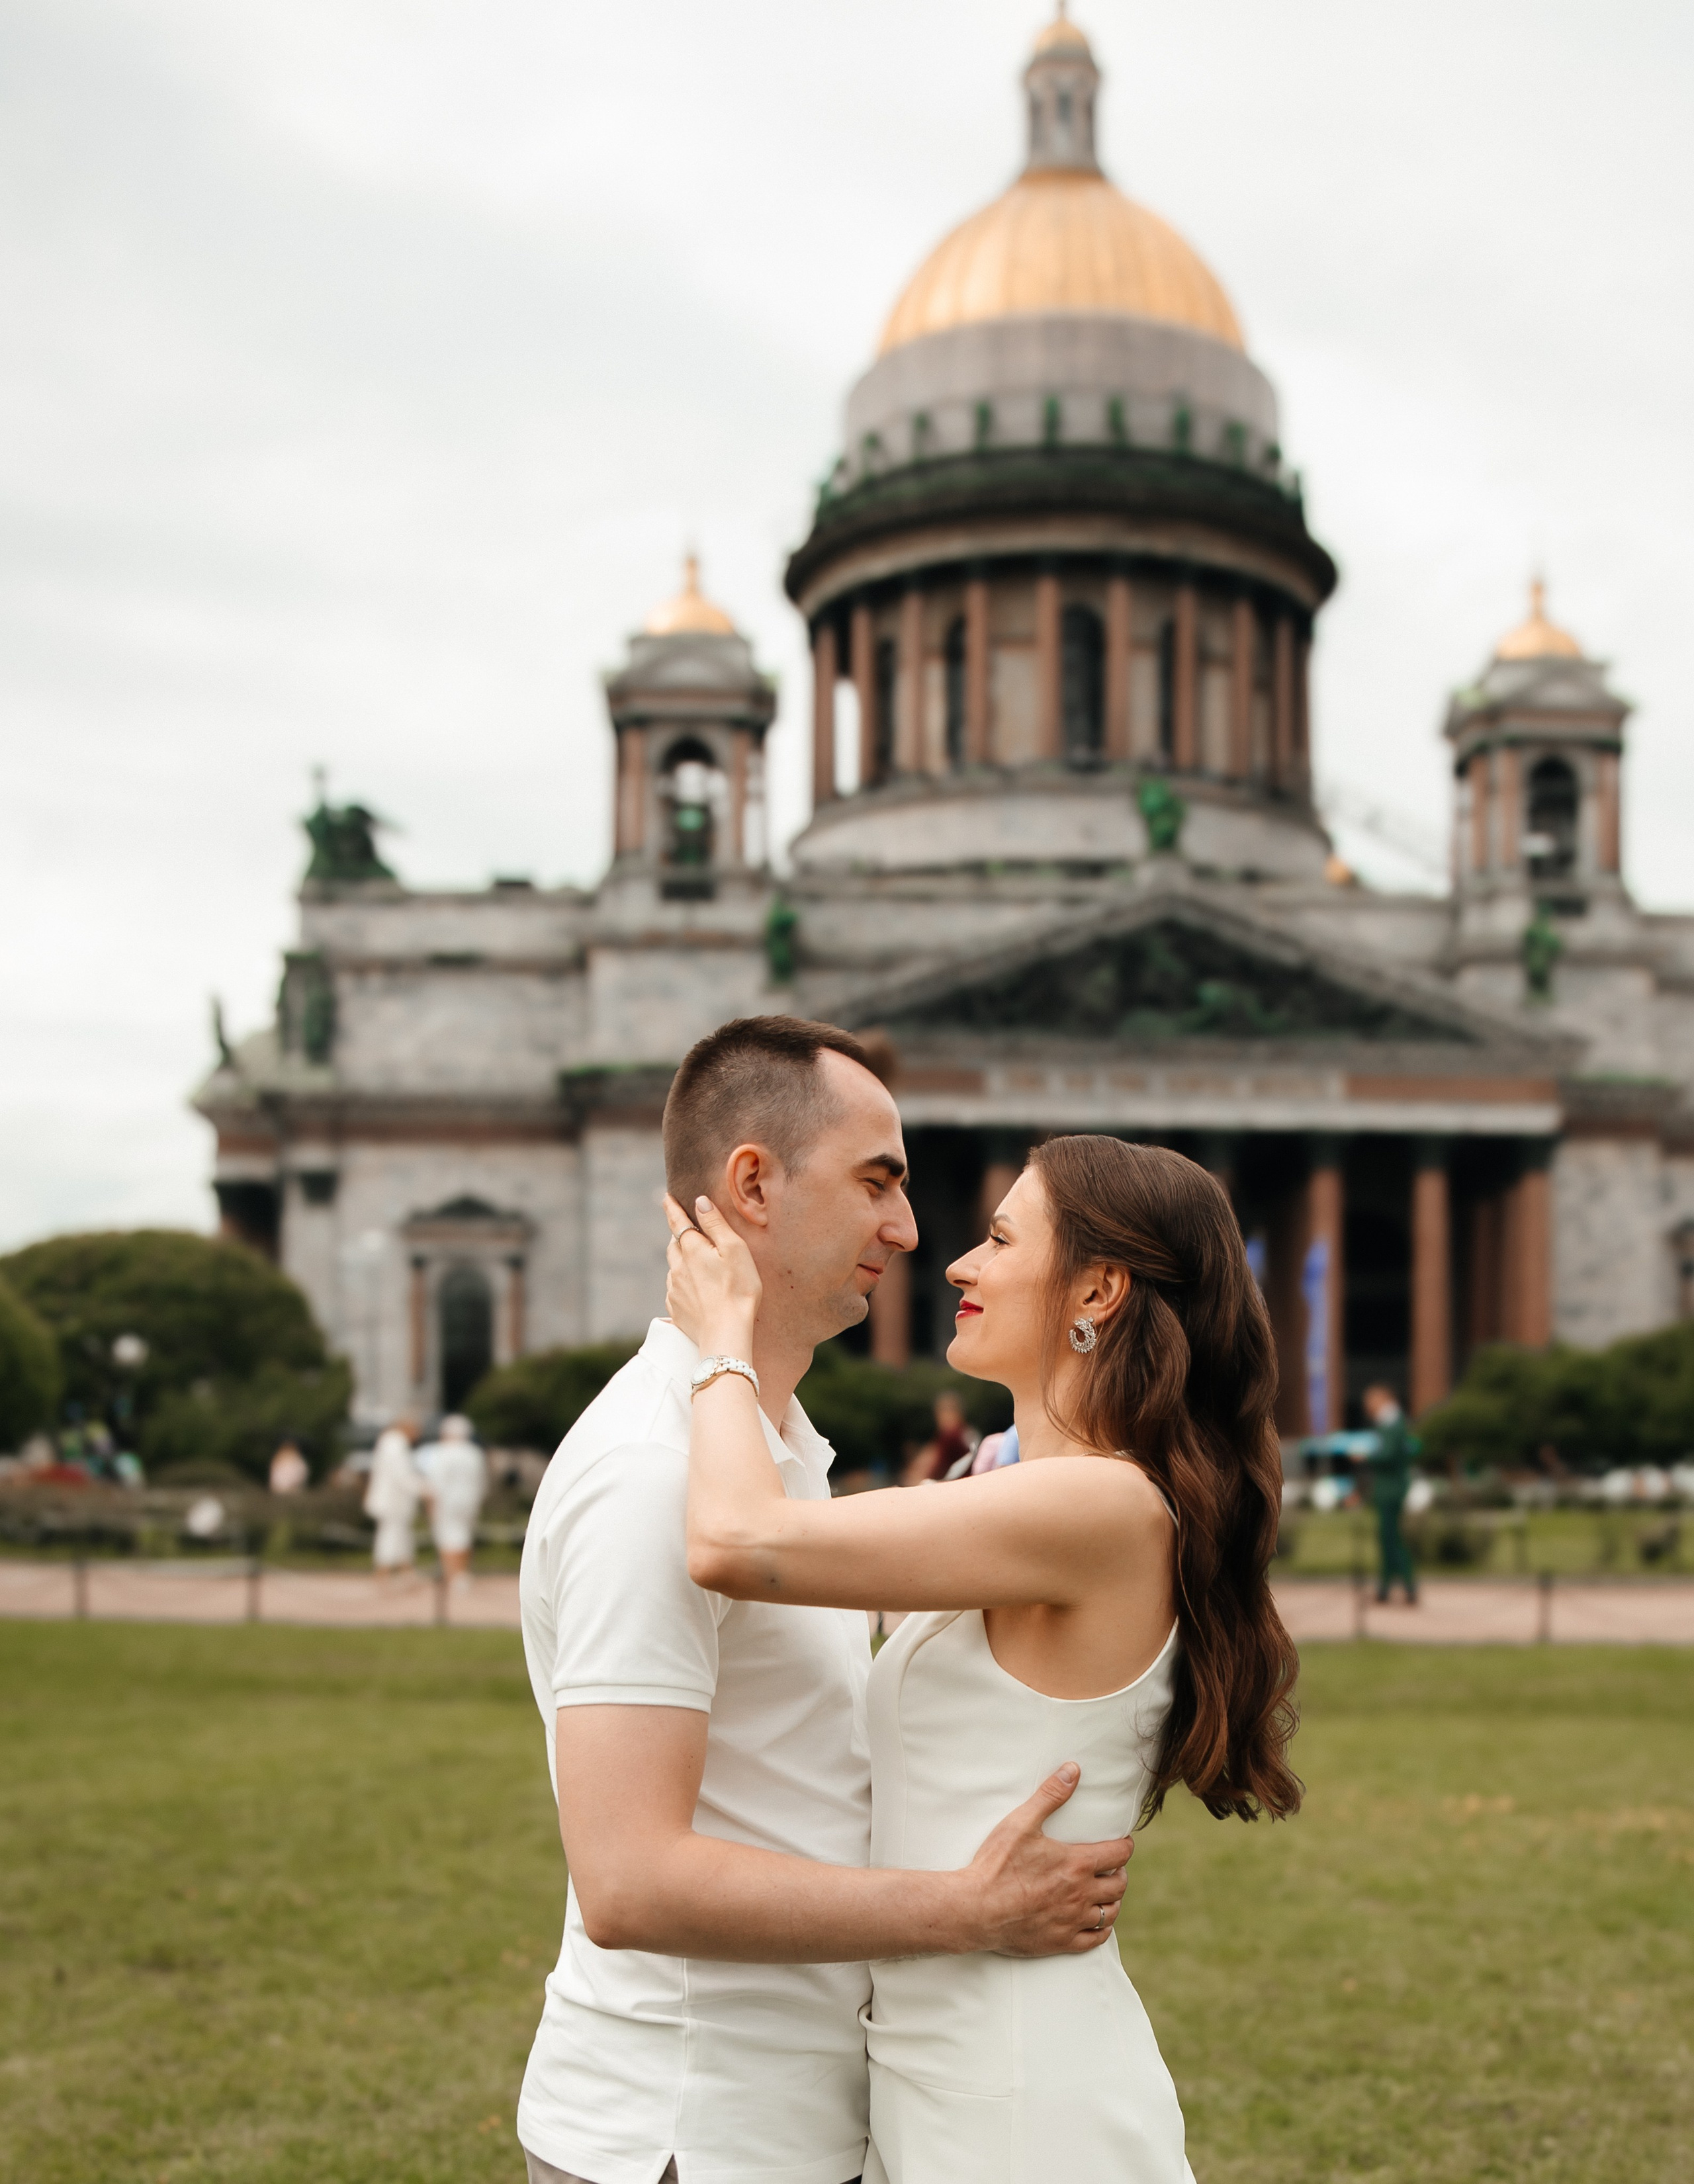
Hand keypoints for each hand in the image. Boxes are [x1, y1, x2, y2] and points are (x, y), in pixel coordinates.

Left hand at [665, 1193, 761, 1352]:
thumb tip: (700, 1202)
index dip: (672, 1209)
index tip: (666, 1198)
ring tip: (694, 1264)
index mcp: (692, 1249)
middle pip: (674, 1245)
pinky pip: (675, 1290)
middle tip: (685, 1231)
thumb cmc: (737, 1289)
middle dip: (678, 1235)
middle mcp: (678, 1267)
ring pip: (674, 1268)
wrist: (725, 1332)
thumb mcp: (734, 1250)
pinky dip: (682, 1284)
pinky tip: (694, 1290)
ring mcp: (675, 1289)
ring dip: (681, 1261)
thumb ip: (715, 1224)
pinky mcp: (676, 1309)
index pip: (677, 1222)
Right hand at [960, 1764, 1131, 1956]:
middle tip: (1111, 1867)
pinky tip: (1095, 1922)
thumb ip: (1050, 1795)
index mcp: (1077, 1864)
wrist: (976, 1909)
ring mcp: (1072, 1921)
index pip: (1119, 1854)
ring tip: (1105, 1892)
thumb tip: (1073, 1770)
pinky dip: (1101, 1930)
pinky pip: (1096, 1940)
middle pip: (1119, 1885)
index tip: (1122, 1842)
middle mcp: (1081, 1894)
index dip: (1125, 1846)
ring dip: (1112, 1901)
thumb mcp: (1021, 1822)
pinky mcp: (1061, 1942)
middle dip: (1119, 1873)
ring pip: (1110, 1913)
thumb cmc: (997, 1864)